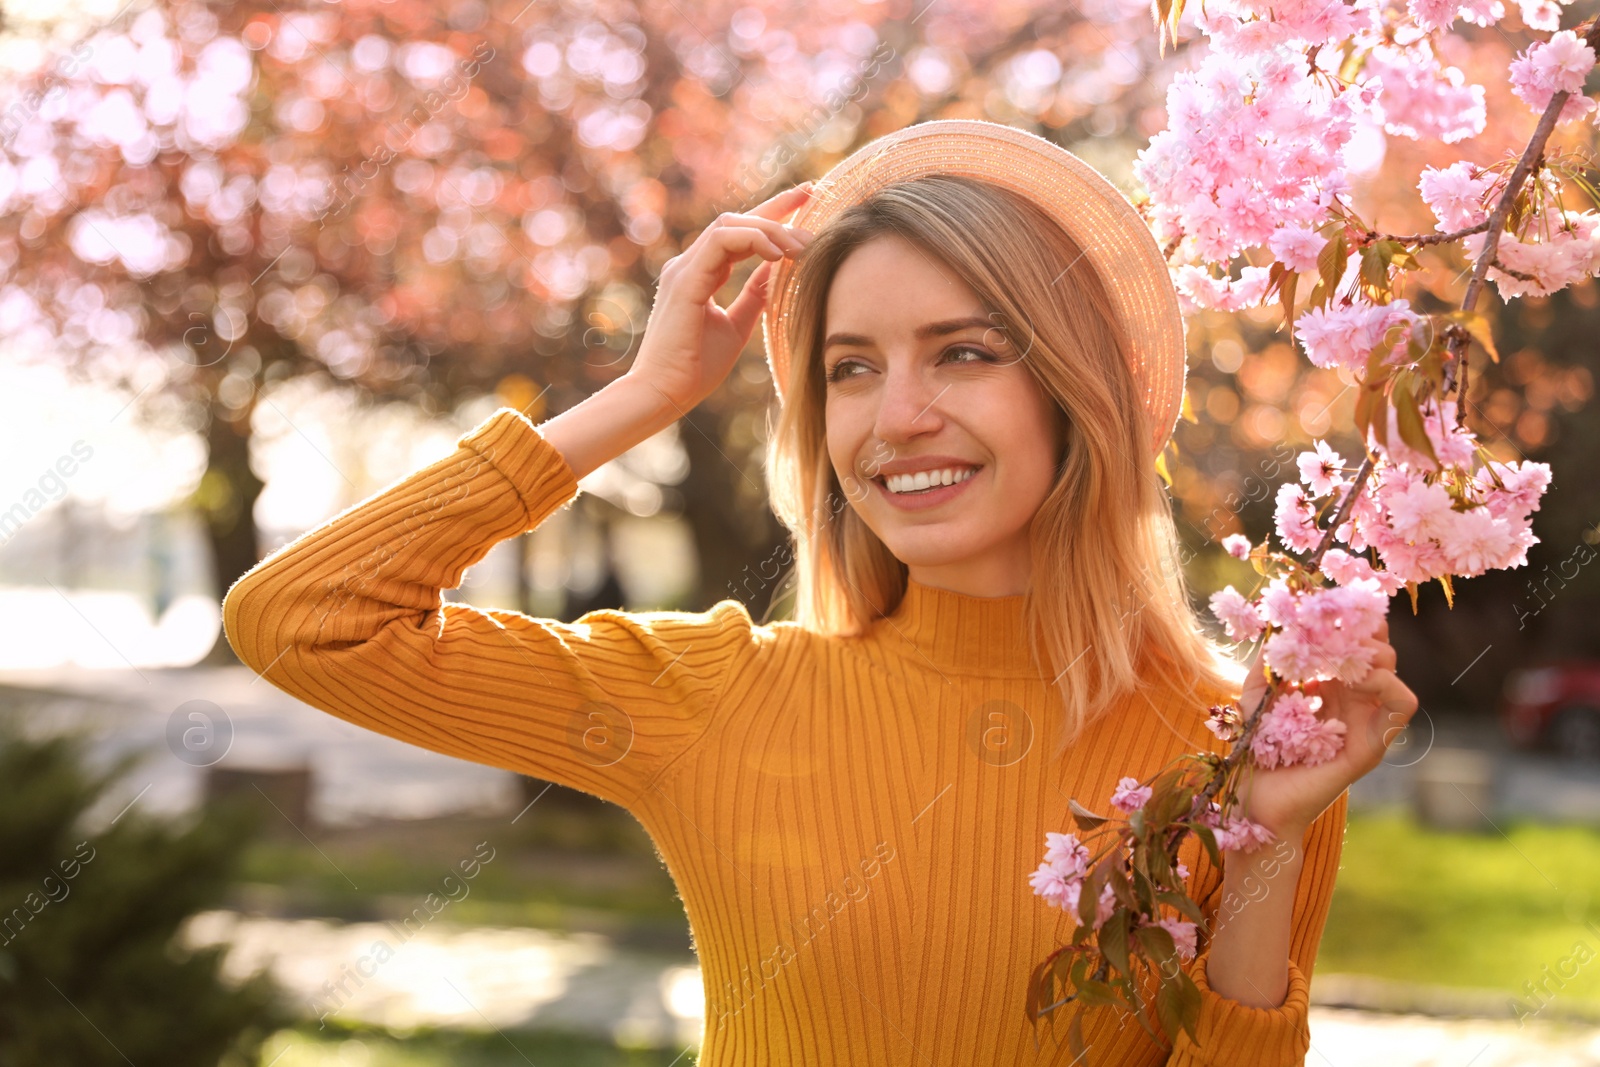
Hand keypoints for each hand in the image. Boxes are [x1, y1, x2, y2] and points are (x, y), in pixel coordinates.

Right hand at [627, 183, 815, 410]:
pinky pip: (721, 242)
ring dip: (770, 229)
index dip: (772, 213)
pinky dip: (752, 241)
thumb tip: (777, 271)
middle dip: (777, 208)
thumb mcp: (737, 325)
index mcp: (699, 274)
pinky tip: (777, 255)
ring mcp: (684, 269)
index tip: (807, 198)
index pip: (738, 233)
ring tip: (800, 245)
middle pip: (735, 220)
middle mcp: (689, 265)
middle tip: (814, 203)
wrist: (664, 394)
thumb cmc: (695, 367)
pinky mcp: (685, 280)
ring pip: (729, 225)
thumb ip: (754, 295)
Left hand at [1233, 614, 1418, 840]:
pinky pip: (1403, 705)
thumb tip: (1279, 630)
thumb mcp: (1255, 698)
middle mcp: (1350, 703)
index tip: (1319, 605)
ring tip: (1342, 652)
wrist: (1255, 803)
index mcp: (1327, 689)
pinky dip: (1389, 683)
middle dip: (1357, 629)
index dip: (1343, 621)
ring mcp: (1364, 723)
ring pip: (1391, 669)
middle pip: (1375, 649)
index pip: (1351, 643)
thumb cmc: (1254, 755)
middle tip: (1330, 626)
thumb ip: (1267, 665)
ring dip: (1372, 651)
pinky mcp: (1372, 746)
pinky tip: (1358, 678)